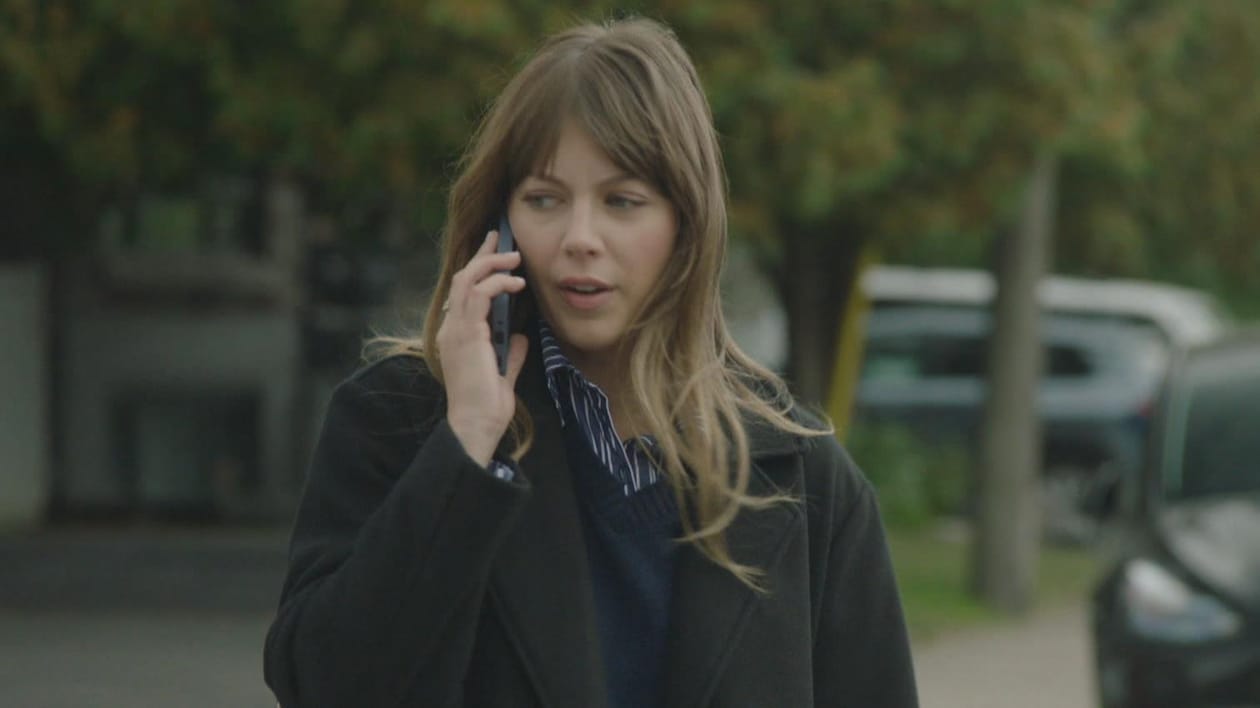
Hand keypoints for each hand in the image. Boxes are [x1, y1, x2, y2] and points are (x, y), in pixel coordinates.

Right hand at [437, 231, 529, 465]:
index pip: (463, 293)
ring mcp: (455, 329)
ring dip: (491, 264)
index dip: (478, 270)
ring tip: (514, 257)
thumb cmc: (487, 406)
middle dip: (482, 255)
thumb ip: (510, 353)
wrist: (477, 423)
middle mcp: (450, 328)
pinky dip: (498, 283)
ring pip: (467, 279)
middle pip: (462, 278)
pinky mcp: (466, 333)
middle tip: (500, 238)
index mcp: (455, 336)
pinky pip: (479, 295)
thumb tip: (521, 337)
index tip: (494, 253)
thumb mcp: (503, 373)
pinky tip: (517, 282)